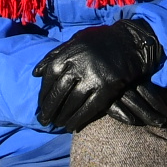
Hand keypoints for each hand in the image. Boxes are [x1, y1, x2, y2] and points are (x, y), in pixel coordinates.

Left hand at [33, 18, 166, 132]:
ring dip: (62, 117)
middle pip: (58, 93)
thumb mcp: (75, 40)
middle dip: (49, 109)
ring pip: (72, 103)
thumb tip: (35, 73)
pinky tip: (72, 126)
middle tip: (44, 121)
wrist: (130, 41)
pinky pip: (89, 108)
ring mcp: (93, 78)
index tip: (41, 105)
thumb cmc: (100, 41)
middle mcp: (78, 66)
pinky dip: (78, 119)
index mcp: (68, 54)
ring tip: (57, 124)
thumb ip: (54, 55)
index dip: (43, 94)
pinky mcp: (107, 88)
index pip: (49, 78)